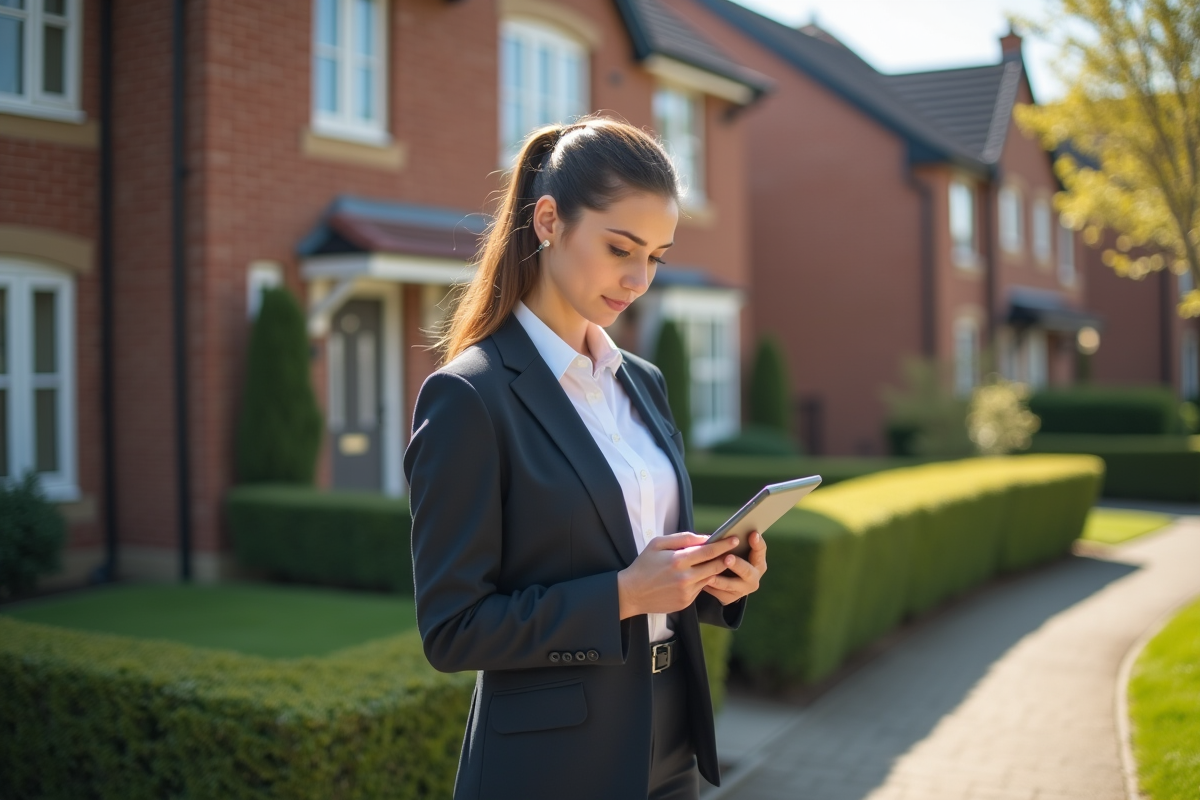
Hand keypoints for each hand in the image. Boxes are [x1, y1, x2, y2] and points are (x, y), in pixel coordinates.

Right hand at [617, 533, 740, 618]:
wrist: (631, 593)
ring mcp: (686, 592)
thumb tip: (704, 538)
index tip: (735, 539)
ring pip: (710, 578)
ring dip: (714, 570)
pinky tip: (697, 575)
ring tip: (718, 560)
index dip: (724, 545)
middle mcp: (685, 577)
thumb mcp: (657, 544)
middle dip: (726, 557)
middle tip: (734, 550)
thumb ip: (682, 538)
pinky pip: (700, 589)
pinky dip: (702, 580)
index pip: (708, 551)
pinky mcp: (686, 602)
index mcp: (678, 560)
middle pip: (715, 566)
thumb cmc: (644, 565)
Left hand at [702, 530, 766, 604]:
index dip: (757, 543)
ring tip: (709, 575)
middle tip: (728, 558)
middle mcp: (753, 577)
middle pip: (747, 571)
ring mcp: (742, 589)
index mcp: (758, 562)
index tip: (752, 534)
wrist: (726, 582)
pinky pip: (719, 593)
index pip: (760, 551)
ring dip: (720, 580)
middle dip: (737, 564)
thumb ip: (734, 543)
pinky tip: (702, 582)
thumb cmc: (730, 558)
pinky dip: (710, 587)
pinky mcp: (729, 598)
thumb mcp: (736, 551)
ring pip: (730, 585)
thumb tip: (727, 533)